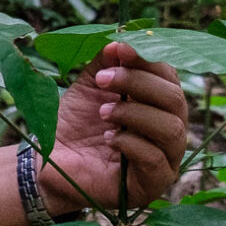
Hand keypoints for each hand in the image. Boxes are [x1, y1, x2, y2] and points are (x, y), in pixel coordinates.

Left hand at [41, 41, 187, 214]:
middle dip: (138, 83)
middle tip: (102, 80)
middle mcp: (170, 132)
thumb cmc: (75, 122)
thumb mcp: (90, 86)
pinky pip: (157, 160)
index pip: (170, 79)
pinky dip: (131, 143)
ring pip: (172, 129)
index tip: (119, 50)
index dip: (147, 61)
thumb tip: (121, 40)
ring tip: (103, 112)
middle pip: (175, 100)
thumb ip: (107, 63)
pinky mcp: (152, 185)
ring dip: (134, 113)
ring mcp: (165, 160)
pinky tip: (107, 138)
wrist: (49, 160)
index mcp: (160, 105)